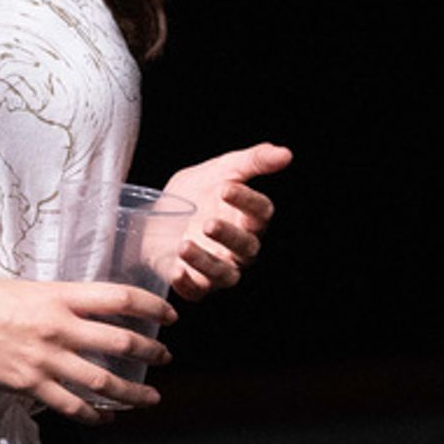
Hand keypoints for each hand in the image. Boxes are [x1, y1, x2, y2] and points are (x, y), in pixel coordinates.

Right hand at [0, 277, 177, 422]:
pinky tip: (105, 418)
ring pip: (102, 382)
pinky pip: (71, 406)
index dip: (150, 307)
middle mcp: (57, 327)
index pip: (119, 298)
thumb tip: (86, 309)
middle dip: (151, 353)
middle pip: (120, 343)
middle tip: (165, 357)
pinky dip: (94, 415)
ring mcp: (44, 359)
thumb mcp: (25, 287)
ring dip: (133, 393)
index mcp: (58, 295)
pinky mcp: (28, 386)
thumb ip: (58, 299)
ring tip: (150, 398)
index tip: (168, 314)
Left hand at [163, 143, 292, 300]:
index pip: (260, 213)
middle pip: (246, 248)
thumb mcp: (221, 169)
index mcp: (248, 218)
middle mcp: (237, 247)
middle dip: (229, 236)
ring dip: (206, 262)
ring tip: (185, 244)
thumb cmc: (196, 192)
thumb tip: (286, 153)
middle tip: (209, 223)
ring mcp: (217, 266)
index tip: (225, 187)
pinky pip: (196, 290)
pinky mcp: (194, 283)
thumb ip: (253, 161)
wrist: (157, 212)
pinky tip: (176, 269)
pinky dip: (187, 282)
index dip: (246, 201)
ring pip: (224, 274)